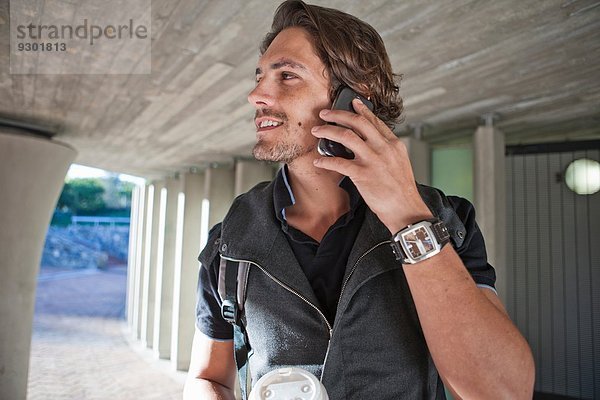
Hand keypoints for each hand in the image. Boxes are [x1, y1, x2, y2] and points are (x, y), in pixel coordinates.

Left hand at [311, 98, 432, 233]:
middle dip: (338, 114)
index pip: (374, 121)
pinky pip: (338, 162)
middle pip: (357, 122)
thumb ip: (386, 151)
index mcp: (393, 144)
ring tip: (317, 131)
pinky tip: (318, 161)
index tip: (352, 102)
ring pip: (345, 136)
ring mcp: (373, 160)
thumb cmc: (402, 191)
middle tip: (325, 113)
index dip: (361, 110)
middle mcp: (383, 148)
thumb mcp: (399, 163)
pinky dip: (325, 160)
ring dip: (327, 131)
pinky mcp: (362, 174)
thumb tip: (369, 145)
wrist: (406, 209)